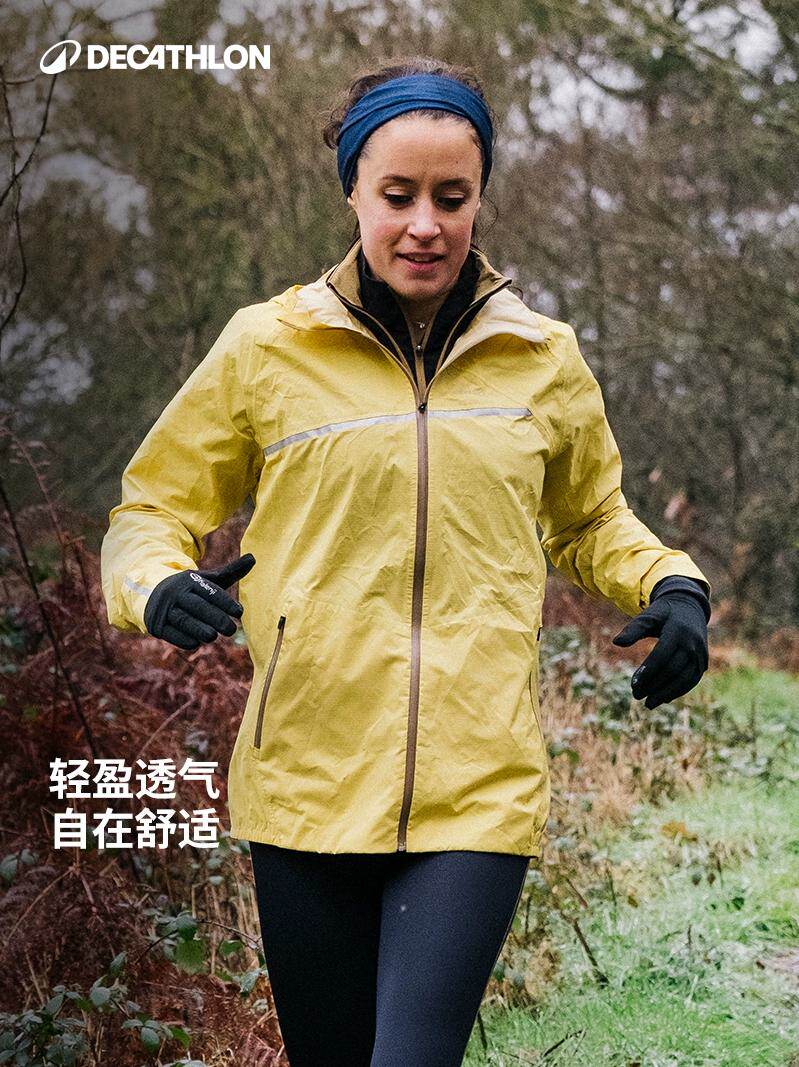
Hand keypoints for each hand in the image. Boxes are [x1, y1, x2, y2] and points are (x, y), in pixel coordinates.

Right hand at [143, 553, 255, 649]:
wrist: (151, 593)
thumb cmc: (190, 589)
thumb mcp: (207, 579)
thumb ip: (230, 572)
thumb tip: (253, 558)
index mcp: (190, 580)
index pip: (209, 591)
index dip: (225, 602)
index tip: (240, 612)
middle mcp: (176, 593)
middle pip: (197, 606)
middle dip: (215, 618)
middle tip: (231, 630)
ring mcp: (165, 609)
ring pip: (183, 620)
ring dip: (198, 629)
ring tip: (212, 637)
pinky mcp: (156, 624)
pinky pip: (171, 633)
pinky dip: (183, 639)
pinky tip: (196, 643)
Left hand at [611, 592, 708, 708]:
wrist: (690, 607)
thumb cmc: (664, 613)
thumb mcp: (649, 615)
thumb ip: (633, 628)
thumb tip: (616, 642)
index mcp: (678, 631)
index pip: (661, 656)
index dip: (648, 672)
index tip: (633, 684)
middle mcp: (692, 644)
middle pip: (672, 670)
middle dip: (654, 685)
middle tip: (636, 695)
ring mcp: (700, 655)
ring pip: (684, 679)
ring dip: (666, 693)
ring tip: (649, 703)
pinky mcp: (703, 663)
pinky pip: (692, 680)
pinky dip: (678, 691)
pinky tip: (664, 699)